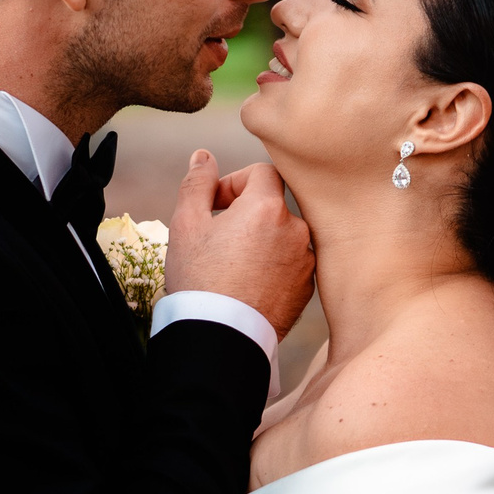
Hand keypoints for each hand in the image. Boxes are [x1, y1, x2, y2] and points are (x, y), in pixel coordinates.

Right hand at [165, 150, 314, 336]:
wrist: (220, 337)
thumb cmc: (199, 279)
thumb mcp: (187, 225)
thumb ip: (197, 183)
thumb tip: (203, 156)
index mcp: (268, 208)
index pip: (261, 172)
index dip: (234, 182)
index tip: (214, 205)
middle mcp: (296, 231)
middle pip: (273, 205)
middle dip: (246, 214)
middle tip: (219, 237)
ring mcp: (305, 262)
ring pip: (282, 236)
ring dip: (261, 240)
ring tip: (232, 265)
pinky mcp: (306, 289)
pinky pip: (290, 264)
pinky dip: (272, 266)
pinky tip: (247, 284)